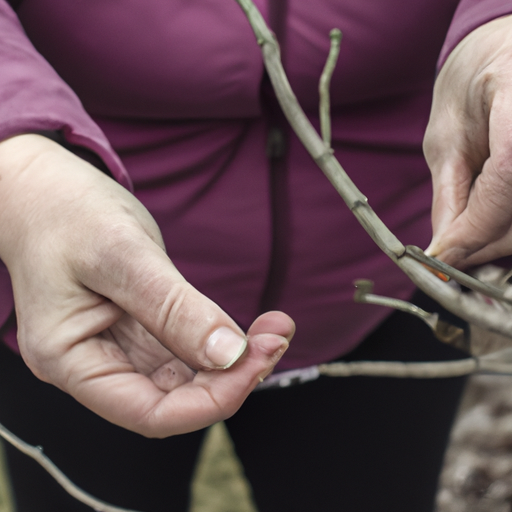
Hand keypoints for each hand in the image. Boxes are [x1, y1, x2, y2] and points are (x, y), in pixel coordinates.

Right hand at [0, 134, 293, 436]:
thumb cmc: (65, 214)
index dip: (210, 400)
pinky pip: (185, 348)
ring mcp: (119, 347)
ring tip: (274, 328)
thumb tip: (229, 354)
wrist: (46, 191)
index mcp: (71, 359)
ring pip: (186, 376)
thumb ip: (174, 308)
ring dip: (233, 360)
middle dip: (232, 376)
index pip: (149, 412)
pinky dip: (219, 341)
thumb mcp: (122, 255)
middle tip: (276, 338)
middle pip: (174, 398)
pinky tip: (249, 328)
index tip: (256, 363)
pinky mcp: (138, 328)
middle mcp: (95, 364)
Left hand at [424, 15, 511, 267]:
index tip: (441, 257)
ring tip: (467, 240)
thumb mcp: (444, 142)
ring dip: (503, 240)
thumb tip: (444, 252)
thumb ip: (449, 197)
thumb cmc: (468, 93)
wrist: (500, 57)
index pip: (507, 175)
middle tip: (450, 255)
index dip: (475, 227)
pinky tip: (491, 227)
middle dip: (488, 242)